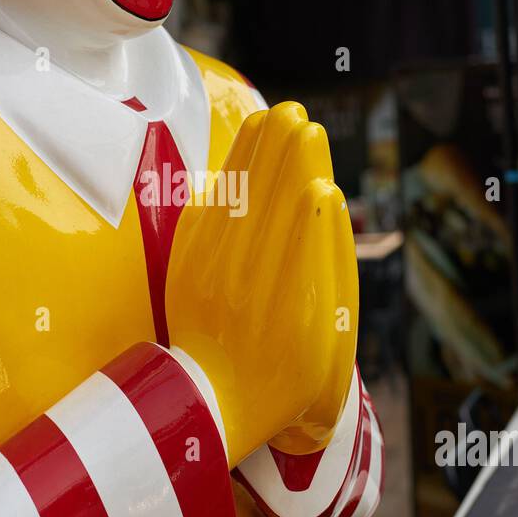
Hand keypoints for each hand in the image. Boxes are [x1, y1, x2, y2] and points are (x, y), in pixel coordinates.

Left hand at [165, 101, 358, 465]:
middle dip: (281, 154)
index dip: (302, 173)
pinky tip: (243, 154)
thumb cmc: (290, 375)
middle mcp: (248, 283)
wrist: (221, 403)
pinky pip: (208, 215)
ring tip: (274, 118)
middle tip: (295, 113)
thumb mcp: (328, 338)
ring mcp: (212, 275)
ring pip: (237, 202)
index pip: (298, 220)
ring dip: (255, 157)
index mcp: (292, 301)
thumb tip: (325, 193)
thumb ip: (330, 265)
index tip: (311, 134)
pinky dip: (228, 181)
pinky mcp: (187, 271)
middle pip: (267, 203)